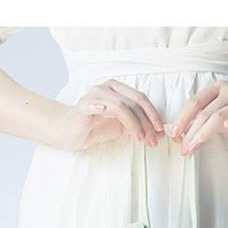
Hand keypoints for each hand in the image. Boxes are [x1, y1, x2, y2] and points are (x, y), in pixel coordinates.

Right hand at [50, 80, 165, 151]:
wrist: (67, 131)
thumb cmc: (93, 127)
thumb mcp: (120, 128)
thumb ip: (138, 127)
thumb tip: (159, 134)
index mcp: (118, 90)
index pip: (141, 99)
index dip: (153, 114)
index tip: (160, 131)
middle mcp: (108, 88)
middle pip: (134, 102)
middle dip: (147, 122)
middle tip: (154, 139)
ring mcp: (95, 95)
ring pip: (121, 105)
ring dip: (134, 123)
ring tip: (141, 138)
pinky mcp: (84, 106)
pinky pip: (95, 105)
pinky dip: (102, 107)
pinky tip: (106, 112)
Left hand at [169, 81, 227, 154]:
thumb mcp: (220, 115)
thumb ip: (203, 121)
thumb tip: (181, 135)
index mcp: (217, 89)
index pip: (194, 102)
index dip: (182, 118)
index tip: (173, 134)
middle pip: (204, 112)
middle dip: (190, 132)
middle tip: (182, 148)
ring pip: (218, 117)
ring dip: (202, 134)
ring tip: (192, 147)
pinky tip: (227, 126)